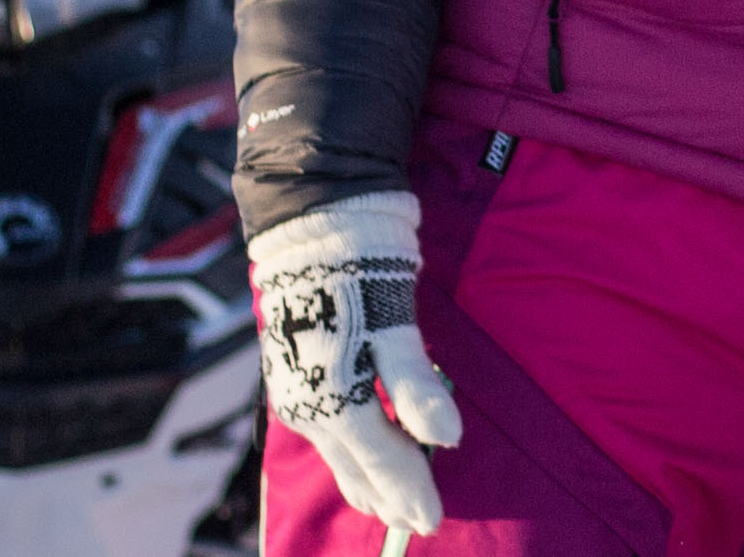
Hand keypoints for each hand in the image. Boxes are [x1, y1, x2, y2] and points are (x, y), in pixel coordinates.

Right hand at [253, 191, 461, 534]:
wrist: (311, 221)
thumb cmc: (360, 269)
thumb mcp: (394, 326)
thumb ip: (417, 387)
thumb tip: (449, 439)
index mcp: (334, 402)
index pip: (382, 465)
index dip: (411, 494)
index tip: (434, 520)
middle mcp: (309, 408)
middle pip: (356, 470)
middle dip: (389, 498)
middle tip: (418, 521)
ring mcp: (297, 394)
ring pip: (338, 455)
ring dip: (367, 480)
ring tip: (391, 501)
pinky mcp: (294, 376)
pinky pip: (327, 432)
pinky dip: (350, 454)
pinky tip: (362, 454)